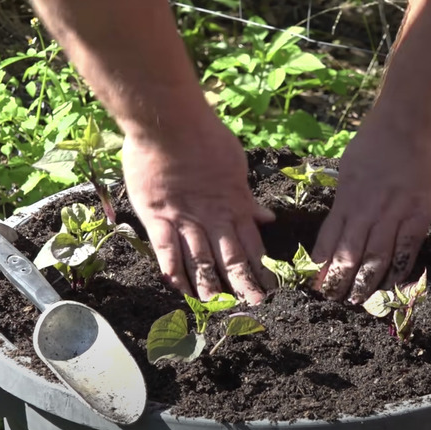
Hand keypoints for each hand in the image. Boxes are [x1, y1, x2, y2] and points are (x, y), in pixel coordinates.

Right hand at [122, 118, 274, 304]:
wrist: (169, 121)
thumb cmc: (204, 134)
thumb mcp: (235, 164)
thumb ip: (246, 196)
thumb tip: (266, 218)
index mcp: (234, 204)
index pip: (252, 244)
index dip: (263, 268)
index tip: (273, 288)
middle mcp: (213, 217)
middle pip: (231, 258)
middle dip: (244, 284)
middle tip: (254, 307)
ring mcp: (185, 219)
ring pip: (201, 260)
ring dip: (211, 285)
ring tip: (219, 307)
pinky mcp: (158, 216)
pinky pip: (166, 250)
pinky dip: (173, 270)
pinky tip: (179, 289)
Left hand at [312, 111, 430, 303]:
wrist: (412, 117)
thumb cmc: (381, 134)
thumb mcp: (352, 164)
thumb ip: (350, 190)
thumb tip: (345, 208)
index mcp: (346, 197)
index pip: (328, 239)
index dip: (320, 265)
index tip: (314, 285)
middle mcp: (364, 209)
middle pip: (348, 253)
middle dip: (338, 281)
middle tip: (333, 302)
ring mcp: (392, 212)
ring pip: (374, 256)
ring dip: (364, 282)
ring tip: (357, 302)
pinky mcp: (419, 212)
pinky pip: (406, 248)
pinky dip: (398, 270)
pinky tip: (392, 287)